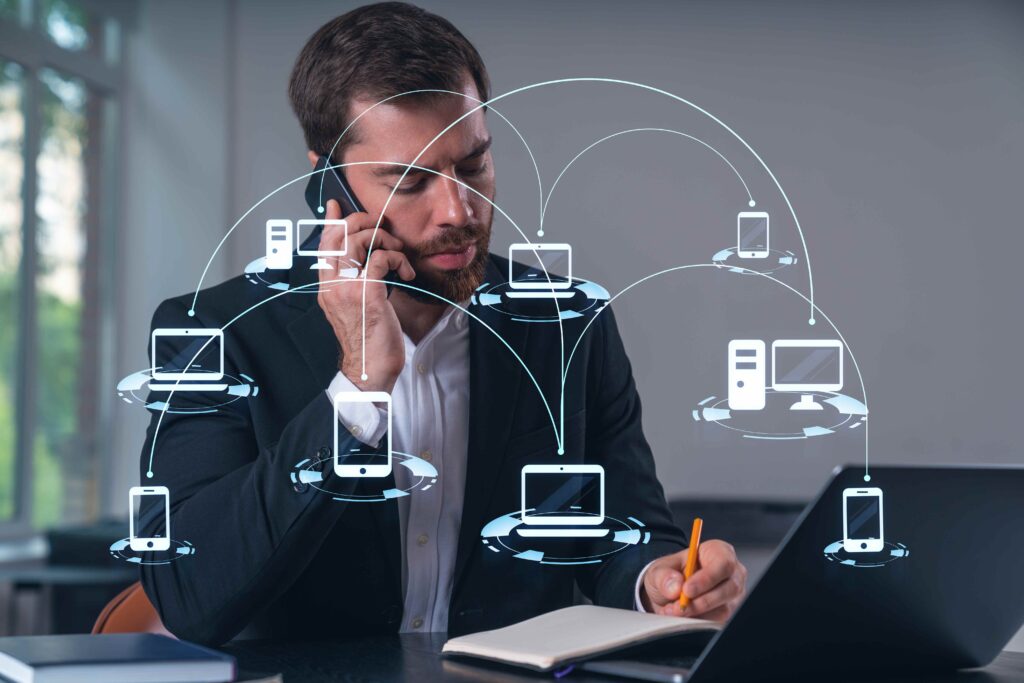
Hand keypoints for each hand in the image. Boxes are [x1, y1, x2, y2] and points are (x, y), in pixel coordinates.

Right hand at [316, 199, 414, 392]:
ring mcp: (347, 288)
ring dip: (384, 239)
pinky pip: (380, 258)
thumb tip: (368, 261)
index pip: (324, 245)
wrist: (370, 371)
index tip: (336, 206)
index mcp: (326, 288)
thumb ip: (356, 283)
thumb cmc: (368, 341)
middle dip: (364, 222)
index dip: (330, 222)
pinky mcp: (367, 293)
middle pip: (340, 235)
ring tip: (397, 252)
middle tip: (383, 227)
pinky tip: (405, 271)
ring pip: (359, 241)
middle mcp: (332, 285)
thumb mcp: (357, 308)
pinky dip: (397, 258)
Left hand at [640, 540, 746, 621]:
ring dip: (697, 613)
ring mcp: (733, 595)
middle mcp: (732, 573)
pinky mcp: (730, 613)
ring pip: (724, 609)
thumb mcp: (659, 569)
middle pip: (729, 588)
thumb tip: (675, 586)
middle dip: (701, 601)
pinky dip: (698, 621)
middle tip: (679, 606)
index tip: (687, 590)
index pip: (723, 564)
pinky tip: (683, 616)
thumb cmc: (671, 573)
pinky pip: (718, 621)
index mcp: (719, 551)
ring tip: (674, 610)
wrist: (669, 592)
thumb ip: (664, 576)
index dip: (707, 578)